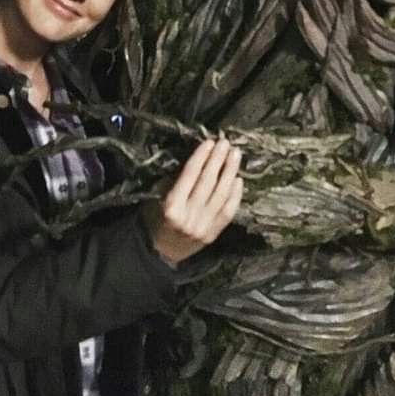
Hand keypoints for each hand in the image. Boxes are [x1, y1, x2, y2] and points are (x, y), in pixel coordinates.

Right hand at [141, 137, 242, 266]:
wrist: (160, 253)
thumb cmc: (156, 220)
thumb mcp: (158, 198)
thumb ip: (176, 181)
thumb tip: (198, 160)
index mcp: (172, 207)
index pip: (190, 176)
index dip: (201, 157)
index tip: (209, 143)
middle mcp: (189, 217)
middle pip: (207, 183)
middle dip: (218, 160)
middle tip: (226, 143)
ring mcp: (203, 227)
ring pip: (221, 195)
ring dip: (230, 173)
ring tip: (235, 156)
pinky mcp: (213, 234)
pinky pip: (228, 212)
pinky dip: (235, 195)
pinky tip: (238, 179)